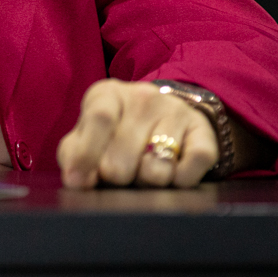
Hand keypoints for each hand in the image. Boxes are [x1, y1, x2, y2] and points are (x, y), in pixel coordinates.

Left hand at [56, 78, 217, 188]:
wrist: (164, 116)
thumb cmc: (115, 132)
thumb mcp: (88, 134)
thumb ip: (74, 154)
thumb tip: (77, 180)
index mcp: (108, 94)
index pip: (100, 118)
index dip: (88, 154)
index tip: (80, 182)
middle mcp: (144, 97)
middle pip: (124, 155)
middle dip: (117, 177)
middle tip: (119, 174)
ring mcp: (176, 112)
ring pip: (156, 170)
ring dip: (146, 182)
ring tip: (143, 170)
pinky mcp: (203, 133)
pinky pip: (189, 172)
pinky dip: (178, 182)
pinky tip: (170, 173)